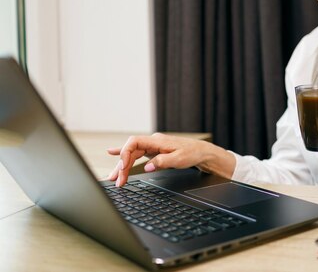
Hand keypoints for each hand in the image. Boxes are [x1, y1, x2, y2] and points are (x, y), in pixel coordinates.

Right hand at [107, 133, 234, 186]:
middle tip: (117, 181)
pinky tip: (112, 153)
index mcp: (157, 140)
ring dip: (123, 166)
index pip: (134, 142)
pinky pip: (136, 153)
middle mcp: (153, 141)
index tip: (122, 168)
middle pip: (130, 151)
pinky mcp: (154, 151)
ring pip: (132, 154)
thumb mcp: (178, 159)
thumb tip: (147, 167)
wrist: (202, 152)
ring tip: (114, 178)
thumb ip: (162, 162)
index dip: (124, 153)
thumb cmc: (192, 153)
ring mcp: (153, 146)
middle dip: (122, 166)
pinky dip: (125, 155)